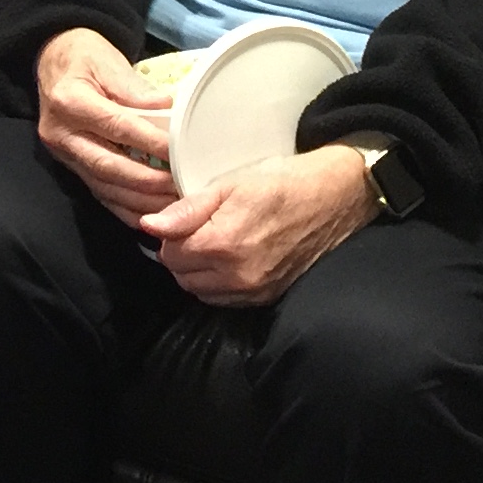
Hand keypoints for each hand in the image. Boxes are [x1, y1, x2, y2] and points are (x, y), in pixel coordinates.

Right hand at [33, 27, 177, 229]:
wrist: (54, 61)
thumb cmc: (85, 58)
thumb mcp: (108, 61)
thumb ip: (135, 88)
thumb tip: (166, 108)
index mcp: (70, 101)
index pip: (117, 127)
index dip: (151, 142)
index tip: (181, 152)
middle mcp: (61, 133)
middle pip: (108, 165)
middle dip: (148, 181)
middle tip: (181, 187)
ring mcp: (63, 154)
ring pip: (104, 186)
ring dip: (140, 200)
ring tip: (174, 206)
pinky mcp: (69, 166)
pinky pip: (99, 193)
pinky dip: (125, 208)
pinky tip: (150, 214)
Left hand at [140, 146, 376, 306]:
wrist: (333, 198)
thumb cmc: (281, 182)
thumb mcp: (229, 184)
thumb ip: (186, 209)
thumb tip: (149, 225)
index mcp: (223, 243)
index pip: (170, 253)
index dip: (169, 234)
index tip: (181, 219)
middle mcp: (237, 275)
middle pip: (182, 277)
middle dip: (180, 254)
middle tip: (195, 230)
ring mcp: (254, 290)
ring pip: (201, 292)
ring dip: (197, 272)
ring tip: (211, 244)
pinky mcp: (268, 296)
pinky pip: (226, 300)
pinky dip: (218, 284)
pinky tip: (228, 260)